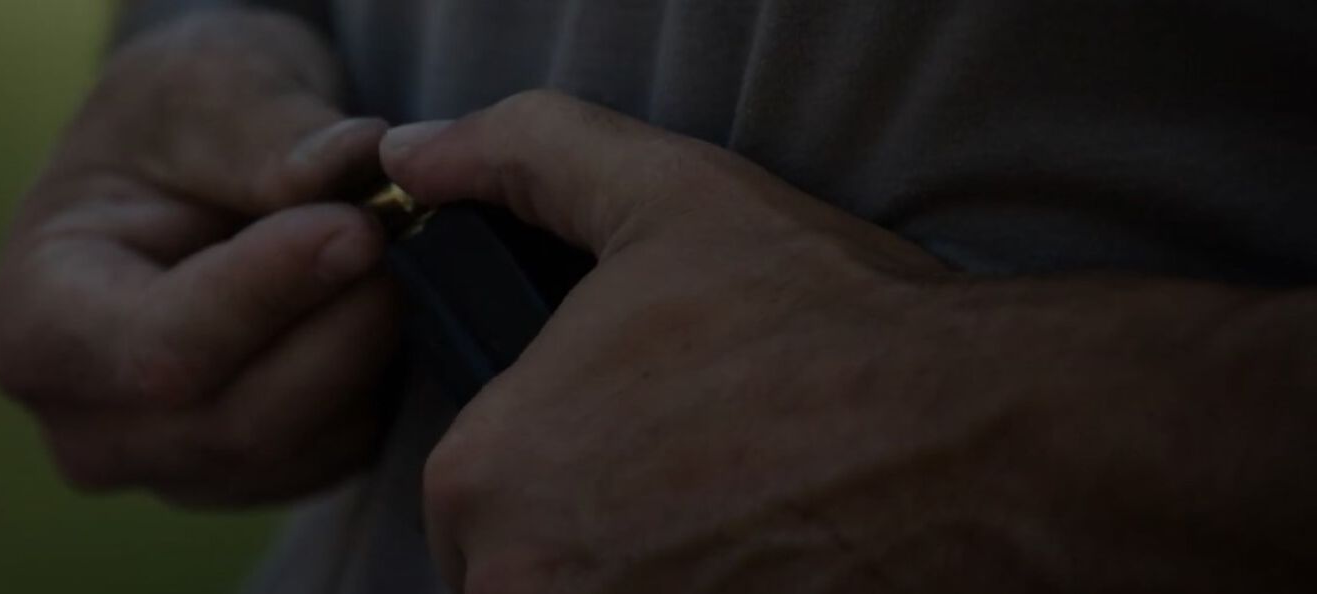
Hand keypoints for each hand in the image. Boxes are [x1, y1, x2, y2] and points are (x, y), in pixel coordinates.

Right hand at [0, 10, 397, 507]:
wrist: (193, 166)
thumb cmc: (174, 120)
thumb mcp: (202, 82)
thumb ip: (263, 128)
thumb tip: (351, 164)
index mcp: (37, 326)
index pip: (158, 351)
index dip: (266, 296)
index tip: (357, 225)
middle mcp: (88, 427)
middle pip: (238, 420)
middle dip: (339, 324)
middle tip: (397, 225)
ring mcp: (172, 469)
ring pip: (305, 446)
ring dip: (370, 345)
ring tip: (384, 244)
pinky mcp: (256, 480)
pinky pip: (344, 453)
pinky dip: (381, 378)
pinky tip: (369, 297)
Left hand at [382, 91, 1033, 592]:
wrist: (992, 449)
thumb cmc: (825, 324)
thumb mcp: (661, 194)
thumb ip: (519, 155)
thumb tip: (418, 152)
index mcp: (484, 475)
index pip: (474, 493)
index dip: (555, 461)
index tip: (636, 441)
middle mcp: (518, 585)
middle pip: (520, 572)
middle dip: (591, 538)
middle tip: (699, 487)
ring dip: (645, 580)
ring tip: (738, 532)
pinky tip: (764, 567)